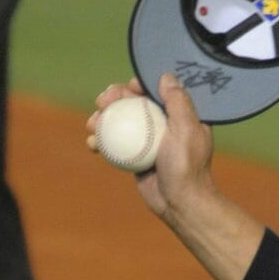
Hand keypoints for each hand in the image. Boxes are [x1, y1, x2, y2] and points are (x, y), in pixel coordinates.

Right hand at [86, 74, 214, 220]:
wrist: (179, 203)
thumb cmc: (186, 167)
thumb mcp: (186, 129)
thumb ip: (177, 101)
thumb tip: (166, 76)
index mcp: (180, 115)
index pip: (156, 91)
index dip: (139, 85)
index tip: (129, 88)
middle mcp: (163, 125)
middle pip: (133, 104)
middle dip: (114, 99)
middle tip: (101, 101)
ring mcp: (148, 141)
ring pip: (120, 123)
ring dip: (102, 119)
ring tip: (91, 124)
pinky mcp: (136, 157)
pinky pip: (115, 145)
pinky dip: (101, 143)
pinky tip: (91, 145)